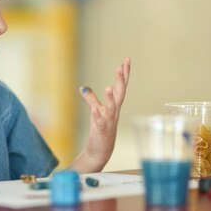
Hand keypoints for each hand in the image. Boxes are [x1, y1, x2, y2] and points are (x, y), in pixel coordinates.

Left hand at [72, 57, 130, 172]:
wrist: (100, 150)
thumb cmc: (101, 129)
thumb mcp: (96, 111)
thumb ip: (91, 99)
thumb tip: (83, 87)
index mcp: (115, 105)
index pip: (121, 86)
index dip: (124, 74)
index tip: (127, 60)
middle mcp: (115, 111)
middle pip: (120, 94)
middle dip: (121, 80)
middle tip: (121, 67)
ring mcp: (109, 121)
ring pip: (111, 108)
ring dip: (110, 98)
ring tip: (109, 86)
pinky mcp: (102, 131)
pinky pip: (100, 122)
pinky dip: (97, 115)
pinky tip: (94, 110)